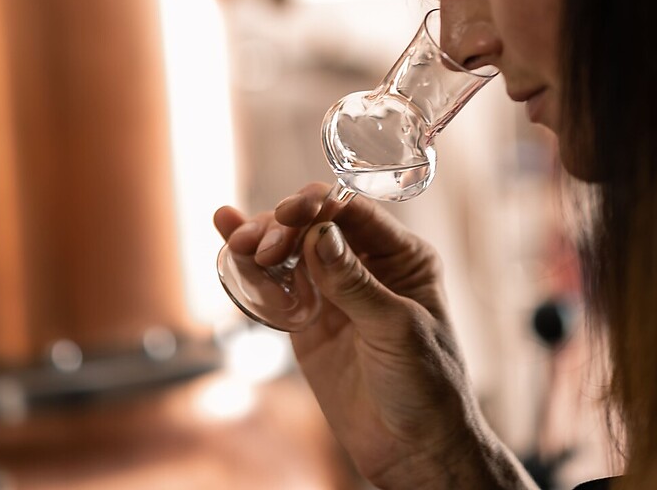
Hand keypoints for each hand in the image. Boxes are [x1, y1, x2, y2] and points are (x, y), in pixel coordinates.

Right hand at [214, 183, 534, 489]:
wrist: (414, 450)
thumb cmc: (427, 386)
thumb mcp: (397, 330)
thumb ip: (356, 284)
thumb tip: (322, 234)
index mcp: (403, 257)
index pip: (355, 213)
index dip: (320, 205)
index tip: (289, 214)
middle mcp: (367, 265)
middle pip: (316, 224)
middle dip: (284, 226)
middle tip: (263, 246)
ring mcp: (334, 291)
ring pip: (291, 249)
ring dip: (262, 239)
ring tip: (238, 244)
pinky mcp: (307, 320)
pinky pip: (277, 284)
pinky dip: (252, 266)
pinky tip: (229, 245)